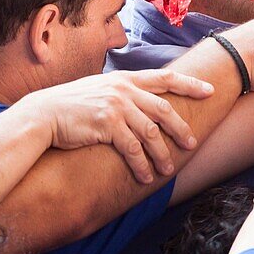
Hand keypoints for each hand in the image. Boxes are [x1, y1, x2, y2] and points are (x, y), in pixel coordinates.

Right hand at [20, 69, 214, 183]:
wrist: (44, 114)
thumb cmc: (71, 105)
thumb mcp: (100, 89)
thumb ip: (121, 92)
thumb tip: (141, 102)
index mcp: (124, 79)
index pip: (165, 77)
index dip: (190, 84)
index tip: (209, 90)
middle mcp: (123, 89)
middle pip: (164, 108)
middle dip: (180, 128)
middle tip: (191, 143)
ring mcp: (116, 106)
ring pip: (151, 133)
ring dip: (162, 154)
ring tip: (167, 169)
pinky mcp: (107, 124)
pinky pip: (132, 149)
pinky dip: (141, 165)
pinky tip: (145, 176)